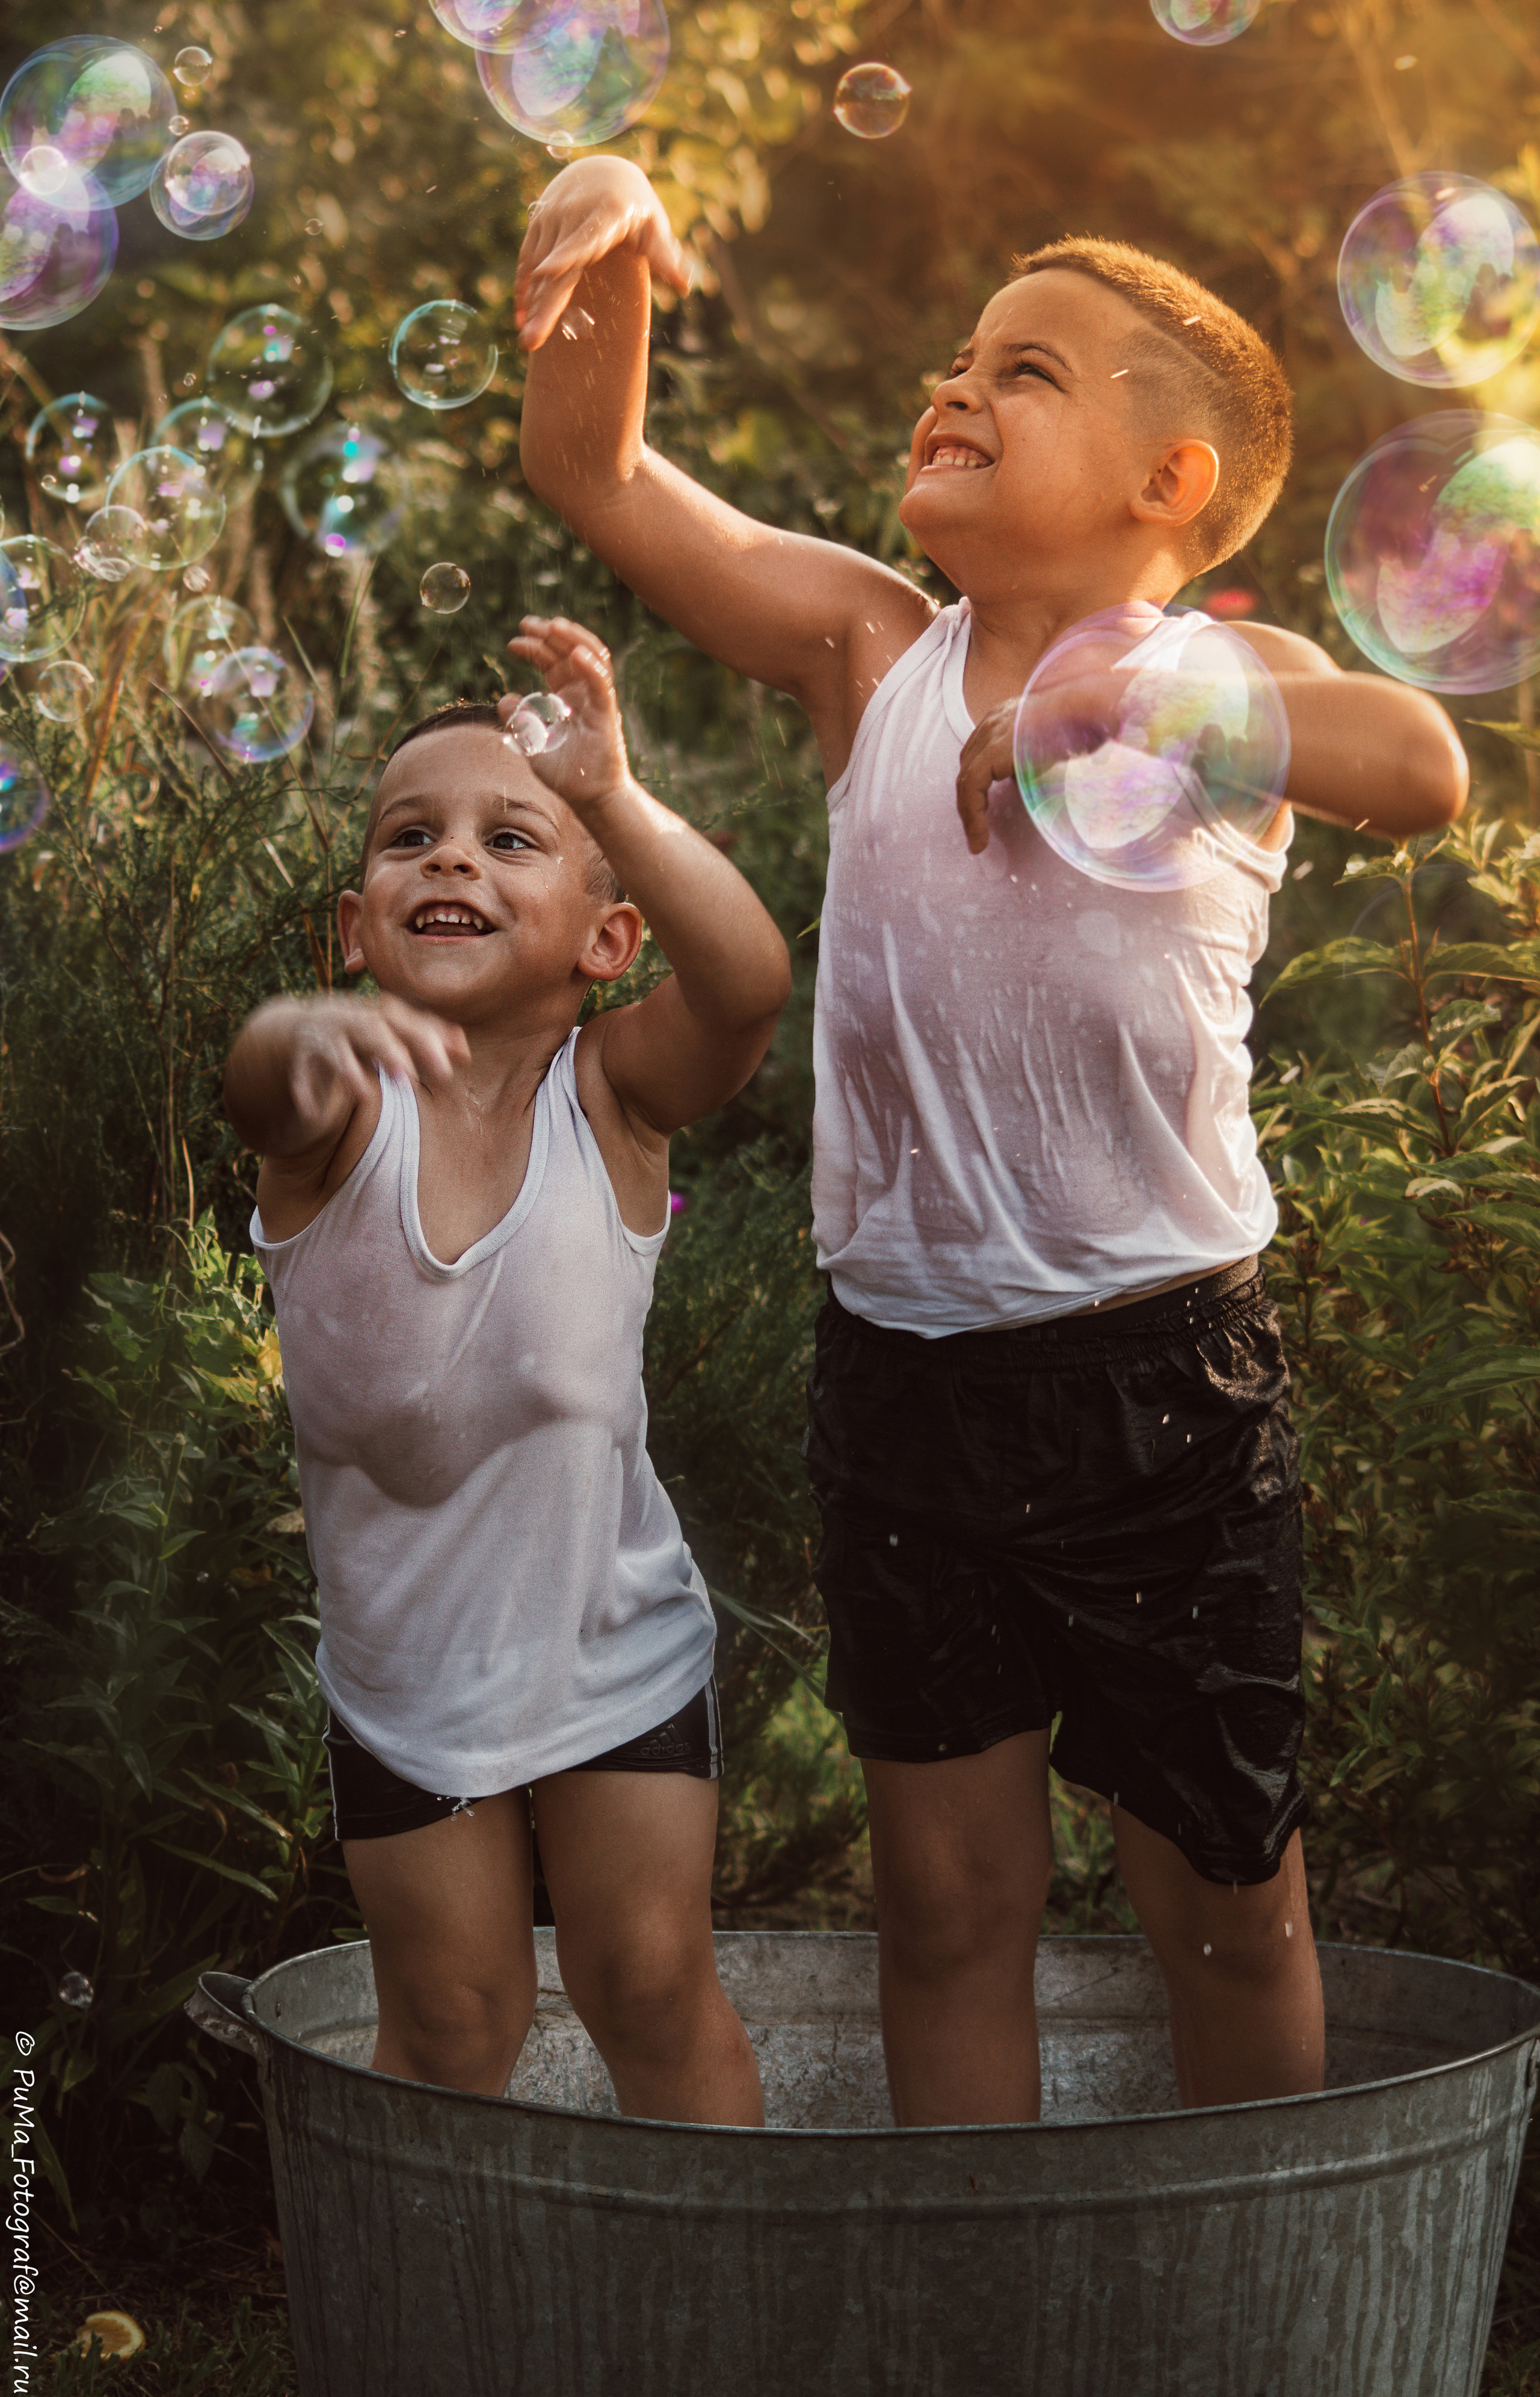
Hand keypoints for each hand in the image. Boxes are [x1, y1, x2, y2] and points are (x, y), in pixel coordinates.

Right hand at [266, 994, 466, 1142]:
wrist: (306, 1027)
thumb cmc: (366, 1033)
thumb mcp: (396, 1031)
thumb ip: (430, 1039)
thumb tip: (464, 1054)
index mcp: (378, 1013)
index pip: (405, 1021)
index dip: (425, 1041)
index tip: (448, 1069)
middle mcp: (350, 1020)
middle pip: (371, 1029)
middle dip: (389, 1050)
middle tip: (409, 1078)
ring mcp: (324, 1038)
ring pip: (335, 1049)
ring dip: (347, 1069)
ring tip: (363, 1093)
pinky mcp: (301, 1058)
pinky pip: (300, 1074)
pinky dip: (304, 1091)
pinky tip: (311, 1114)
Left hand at [501, 616, 633, 822]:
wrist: (590, 798)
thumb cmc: (567, 774)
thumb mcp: (532, 745)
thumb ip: (519, 722)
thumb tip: (503, 700)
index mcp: (566, 697)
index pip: (551, 662)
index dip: (534, 649)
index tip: (513, 643)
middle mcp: (583, 694)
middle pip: (569, 653)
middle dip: (549, 634)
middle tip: (526, 623)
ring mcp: (597, 701)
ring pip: (591, 659)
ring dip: (573, 640)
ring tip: (554, 626)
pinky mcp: (607, 714)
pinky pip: (602, 685)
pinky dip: (590, 667)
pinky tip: (575, 654)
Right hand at [515, 157, 689, 350]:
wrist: (602, 169)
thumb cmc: (636, 206)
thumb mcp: (654, 226)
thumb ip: (664, 256)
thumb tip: (684, 286)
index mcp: (606, 214)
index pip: (585, 240)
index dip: (566, 256)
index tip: (547, 272)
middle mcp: (573, 213)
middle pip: (555, 267)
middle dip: (543, 306)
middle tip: (531, 342)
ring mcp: (552, 218)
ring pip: (536, 268)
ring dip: (532, 306)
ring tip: (529, 342)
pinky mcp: (538, 223)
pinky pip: (526, 260)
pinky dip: (524, 290)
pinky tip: (522, 319)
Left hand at [959, 669, 1201, 852]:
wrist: (1095, 707)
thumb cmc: (1092, 720)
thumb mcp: (1064, 740)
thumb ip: (1049, 755)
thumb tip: (1052, 773)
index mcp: (1009, 714)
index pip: (984, 749)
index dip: (981, 779)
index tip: (986, 805)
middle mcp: (995, 720)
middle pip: (970, 762)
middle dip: (972, 796)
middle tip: (979, 826)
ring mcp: (991, 734)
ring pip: (966, 780)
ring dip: (970, 813)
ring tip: (979, 841)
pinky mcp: (992, 753)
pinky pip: (970, 789)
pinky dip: (972, 816)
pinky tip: (980, 839)